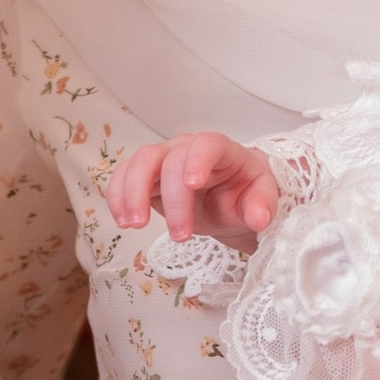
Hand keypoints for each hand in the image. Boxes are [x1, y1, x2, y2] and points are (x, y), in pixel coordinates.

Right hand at [107, 132, 279, 247]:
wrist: (229, 198)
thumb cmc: (244, 192)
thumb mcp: (262, 199)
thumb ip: (262, 205)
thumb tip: (258, 218)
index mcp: (220, 149)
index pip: (206, 145)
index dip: (197, 161)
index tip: (193, 184)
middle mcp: (187, 149)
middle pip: (168, 159)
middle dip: (170, 199)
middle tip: (179, 235)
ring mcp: (163, 159)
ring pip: (138, 163)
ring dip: (131, 194)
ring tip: (134, 225)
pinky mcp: (146, 177)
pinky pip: (123, 177)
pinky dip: (118, 197)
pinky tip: (122, 220)